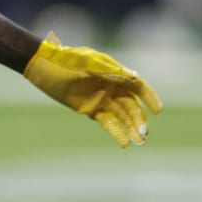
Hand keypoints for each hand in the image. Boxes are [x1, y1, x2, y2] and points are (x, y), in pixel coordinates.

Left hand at [22, 33, 162, 147]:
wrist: (44, 65)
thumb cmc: (67, 58)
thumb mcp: (90, 61)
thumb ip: (110, 70)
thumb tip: (134, 78)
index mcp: (116, 72)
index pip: (139, 87)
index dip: (150, 98)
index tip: (158, 111)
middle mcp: (112, 87)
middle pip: (132, 105)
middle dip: (139, 119)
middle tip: (144, 133)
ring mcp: (102, 99)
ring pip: (122, 116)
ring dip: (131, 128)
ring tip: (140, 141)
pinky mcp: (90, 110)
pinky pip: (107, 122)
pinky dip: (115, 132)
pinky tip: (124, 143)